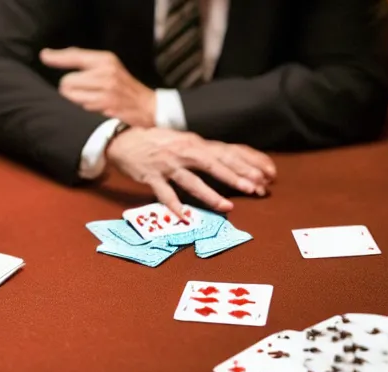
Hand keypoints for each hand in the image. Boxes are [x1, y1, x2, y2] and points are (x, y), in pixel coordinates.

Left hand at [41, 48, 155, 126]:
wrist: (148, 106)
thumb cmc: (125, 88)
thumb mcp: (110, 68)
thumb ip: (89, 64)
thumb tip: (61, 58)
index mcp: (105, 59)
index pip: (75, 55)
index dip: (57, 57)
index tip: (44, 56)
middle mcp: (105, 71)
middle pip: (68, 79)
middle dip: (69, 88)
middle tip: (82, 92)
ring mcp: (106, 88)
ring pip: (72, 94)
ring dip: (76, 98)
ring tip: (91, 99)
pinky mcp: (106, 103)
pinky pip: (83, 105)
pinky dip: (86, 106)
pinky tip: (97, 106)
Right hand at [105, 128, 276, 216]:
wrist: (123, 138)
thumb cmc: (157, 142)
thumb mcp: (183, 142)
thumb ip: (202, 153)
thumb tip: (227, 163)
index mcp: (194, 143)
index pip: (225, 153)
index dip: (245, 164)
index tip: (264, 176)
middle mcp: (184, 152)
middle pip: (214, 164)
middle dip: (236, 177)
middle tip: (255, 188)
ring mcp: (167, 165)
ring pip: (192, 181)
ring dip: (211, 194)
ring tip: (228, 207)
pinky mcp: (151, 177)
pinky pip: (165, 194)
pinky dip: (174, 206)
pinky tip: (185, 216)